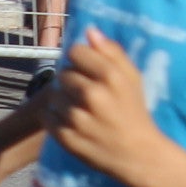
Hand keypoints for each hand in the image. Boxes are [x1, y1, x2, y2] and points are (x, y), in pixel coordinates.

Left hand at [50, 29, 164, 186]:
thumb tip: (89, 31)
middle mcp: (92, 95)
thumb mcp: (132, 78)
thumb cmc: (135, 112)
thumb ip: (112, 52)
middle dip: (72, 82)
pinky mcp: (66, 137)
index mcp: (109, 76)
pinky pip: (47, 116)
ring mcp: (77, 118)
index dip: (79, 59)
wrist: (138, 155)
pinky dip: (55, 119)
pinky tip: (72, 123)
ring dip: (63, 101)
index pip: (75, 52)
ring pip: (54, 95)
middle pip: (63, 73)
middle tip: (86, 94)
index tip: (87, 70)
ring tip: (81, 111)